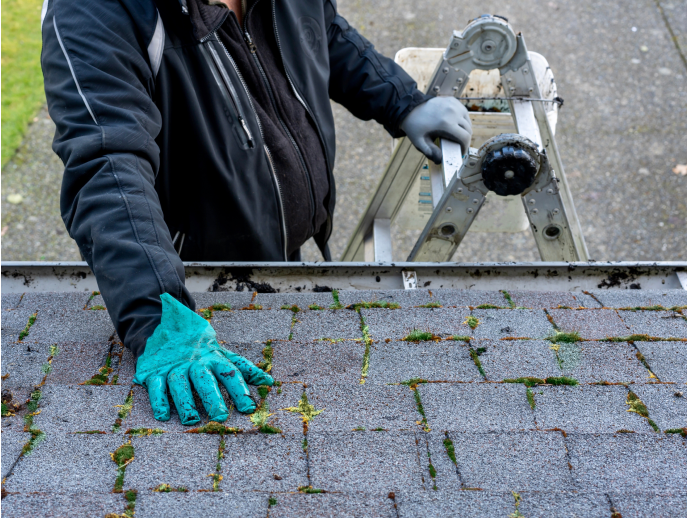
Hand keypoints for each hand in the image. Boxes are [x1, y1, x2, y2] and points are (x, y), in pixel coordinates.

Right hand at [133, 293, 273, 424]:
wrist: (165, 326)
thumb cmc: (200, 348)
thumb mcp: (222, 354)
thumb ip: (243, 368)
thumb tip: (270, 381)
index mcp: (214, 358)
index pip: (230, 373)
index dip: (240, 390)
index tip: (249, 408)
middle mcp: (195, 362)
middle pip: (205, 379)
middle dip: (213, 397)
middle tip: (221, 416)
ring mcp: (174, 367)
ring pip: (180, 384)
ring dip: (185, 402)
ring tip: (192, 420)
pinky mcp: (154, 371)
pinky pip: (155, 386)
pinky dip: (159, 400)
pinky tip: (163, 415)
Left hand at [400, 96, 472, 163]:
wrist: (410, 109)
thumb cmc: (415, 127)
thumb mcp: (420, 142)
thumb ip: (430, 152)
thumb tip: (441, 160)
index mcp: (446, 123)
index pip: (465, 137)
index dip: (465, 147)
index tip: (461, 152)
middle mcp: (453, 112)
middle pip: (468, 129)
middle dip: (465, 140)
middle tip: (459, 145)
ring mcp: (454, 105)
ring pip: (467, 121)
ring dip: (465, 130)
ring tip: (457, 136)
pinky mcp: (453, 100)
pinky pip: (463, 113)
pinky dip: (462, 120)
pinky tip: (455, 125)